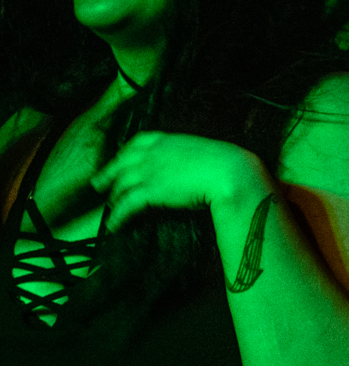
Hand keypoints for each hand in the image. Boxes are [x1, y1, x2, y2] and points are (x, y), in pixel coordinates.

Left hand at [92, 131, 266, 229]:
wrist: (232, 173)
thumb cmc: (229, 164)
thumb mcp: (206, 151)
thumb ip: (191, 155)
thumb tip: (194, 165)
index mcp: (168, 140)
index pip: (137, 143)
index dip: (124, 153)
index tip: (119, 160)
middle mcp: (152, 153)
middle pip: (121, 163)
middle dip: (108, 175)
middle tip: (99, 185)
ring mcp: (149, 171)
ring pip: (121, 185)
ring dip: (113, 198)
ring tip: (110, 209)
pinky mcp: (149, 191)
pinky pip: (126, 205)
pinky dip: (118, 216)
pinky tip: (115, 225)